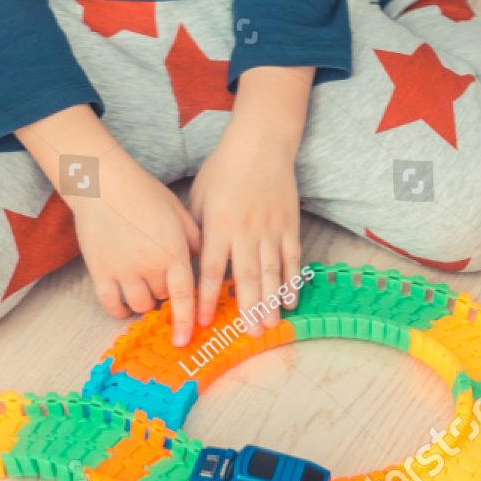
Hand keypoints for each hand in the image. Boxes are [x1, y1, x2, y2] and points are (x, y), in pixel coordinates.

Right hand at [14, 103, 199, 344]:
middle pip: (162, 298)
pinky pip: (110, 304)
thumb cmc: (143, 192)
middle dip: (165, 294)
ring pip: (139, 304)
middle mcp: (149, 266)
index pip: (184, 297)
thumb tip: (201, 259)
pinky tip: (123, 304)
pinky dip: (118, 309)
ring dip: (145, 302)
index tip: (184, 340)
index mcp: (173, 251)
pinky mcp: (99, 272)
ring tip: (143, 287)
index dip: (186, 321)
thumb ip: (194, 238)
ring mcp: (122, 271)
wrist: (102, 184)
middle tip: (161, 279)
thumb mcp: (178, 211)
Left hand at [189, 125, 301, 335]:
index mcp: (219, 226)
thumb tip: (189, 261)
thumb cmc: (223, 170)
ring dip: (270, 302)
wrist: (260, 145)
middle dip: (247, 309)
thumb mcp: (198, 198)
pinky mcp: (289, 225)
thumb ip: (196, 231)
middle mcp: (245, 232)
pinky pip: (291, 259)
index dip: (207, 298)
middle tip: (249, 336)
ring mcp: (270, 230)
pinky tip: (289, 301)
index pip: (211, 270)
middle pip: (245, 278)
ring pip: (271, 272)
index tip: (203, 321)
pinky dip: (291, 281)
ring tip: (269, 327)